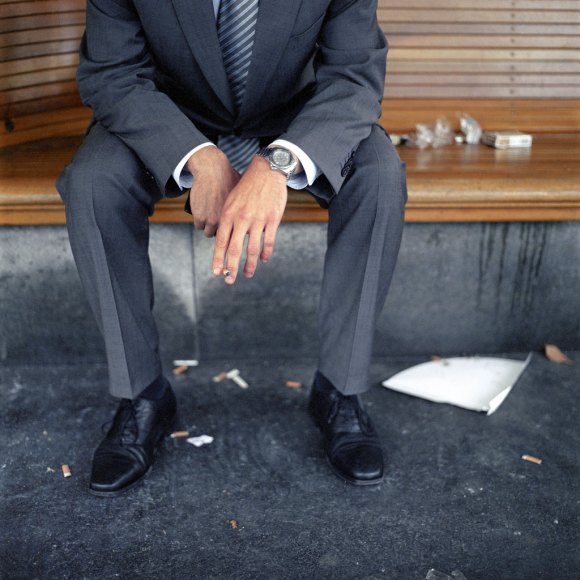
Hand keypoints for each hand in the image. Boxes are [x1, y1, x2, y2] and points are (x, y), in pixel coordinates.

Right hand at [186, 146, 239, 237]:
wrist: (212, 169)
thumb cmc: (229, 177)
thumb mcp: (242, 192)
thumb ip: (245, 205)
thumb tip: (249, 213)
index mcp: (238, 217)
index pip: (235, 233)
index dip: (232, 231)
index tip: (229, 228)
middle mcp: (226, 220)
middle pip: (222, 236)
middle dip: (220, 231)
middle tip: (218, 223)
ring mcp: (211, 219)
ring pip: (208, 232)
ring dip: (208, 227)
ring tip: (209, 219)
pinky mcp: (200, 216)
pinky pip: (199, 226)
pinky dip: (199, 221)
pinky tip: (201, 215)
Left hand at [212, 156, 287, 283]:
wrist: (266, 172)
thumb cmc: (246, 187)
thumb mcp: (231, 201)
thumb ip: (227, 221)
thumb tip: (223, 241)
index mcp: (229, 215)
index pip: (221, 242)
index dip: (218, 259)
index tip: (216, 272)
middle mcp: (242, 219)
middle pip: (234, 249)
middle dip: (231, 268)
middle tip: (229, 280)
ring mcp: (258, 220)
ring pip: (252, 249)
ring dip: (249, 265)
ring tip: (247, 274)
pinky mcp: (272, 219)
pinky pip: (269, 241)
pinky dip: (266, 253)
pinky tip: (263, 260)